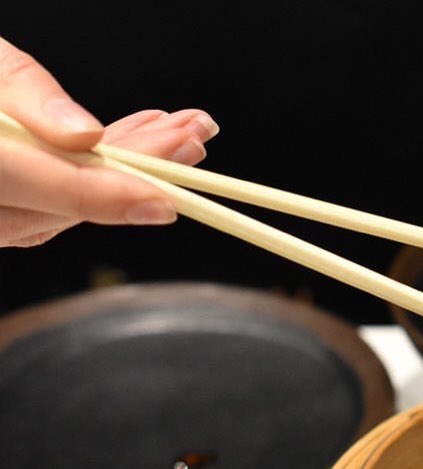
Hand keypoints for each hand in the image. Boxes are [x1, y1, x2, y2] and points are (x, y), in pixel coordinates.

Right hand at [0, 37, 218, 246]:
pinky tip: (137, 139)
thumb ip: (24, 95)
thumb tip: (86, 137)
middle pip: (68, 198)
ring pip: (68, 203)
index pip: (45, 187)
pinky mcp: (4, 208)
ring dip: (130, 169)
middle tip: (195, 140)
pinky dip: (99, 170)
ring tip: (183, 135)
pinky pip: (54, 197)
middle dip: (140, 169)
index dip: (107, 195)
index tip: (164, 199)